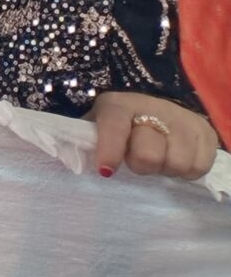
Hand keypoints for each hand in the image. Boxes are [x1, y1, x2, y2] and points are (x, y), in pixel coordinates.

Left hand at [89, 91, 220, 179]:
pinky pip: (198, 167)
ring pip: (176, 163)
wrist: (160, 110)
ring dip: (164, 169)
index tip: (106, 171)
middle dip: (140, 165)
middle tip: (137, 160)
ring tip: (158, 159)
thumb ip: (87, 141)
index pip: (114, 125)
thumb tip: (71, 162)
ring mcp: (182, 119)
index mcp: (118, 104)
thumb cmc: (122, 125)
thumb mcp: (99, 126)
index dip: (110, 149)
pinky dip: (186, 172)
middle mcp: (152, 107)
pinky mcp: (205, 133)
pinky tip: (175, 159)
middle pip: (148, 154)